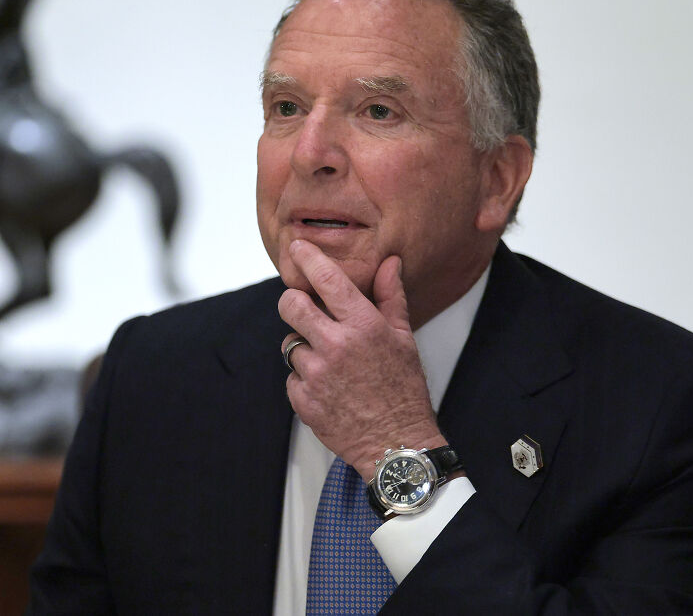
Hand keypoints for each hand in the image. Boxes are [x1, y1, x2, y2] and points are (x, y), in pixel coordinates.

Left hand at [279, 240, 445, 481]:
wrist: (396, 443)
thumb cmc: (403, 390)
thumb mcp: (403, 339)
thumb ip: (391, 297)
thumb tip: (389, 262)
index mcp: (363, 326)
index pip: (326, 279)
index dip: (307, 258)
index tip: (297, 248)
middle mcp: (336, 346)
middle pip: (290, 305)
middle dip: (293, 303)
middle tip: (303, 309)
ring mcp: (317, 374)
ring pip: (289, 343)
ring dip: (303, 348)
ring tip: (329, 363)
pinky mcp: (303, 400)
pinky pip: (291, 377)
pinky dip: (304, 379)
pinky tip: (327, 388)